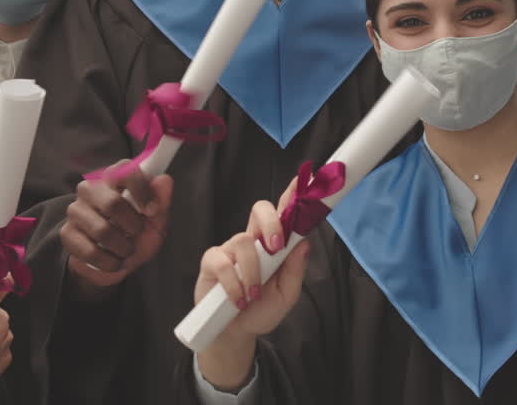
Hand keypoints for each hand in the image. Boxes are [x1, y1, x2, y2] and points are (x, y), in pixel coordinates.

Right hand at [61, 165, 173, 296]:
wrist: (114, 262)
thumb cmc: (136, 235)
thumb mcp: (156, 220)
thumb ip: (161, 200)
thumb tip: (164, 180)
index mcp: (114, 178)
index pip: (124, 171)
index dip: (141, 191)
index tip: (151, 210)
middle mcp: (91, 188)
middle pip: (112, 203)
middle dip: (132, 225)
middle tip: (136, 233)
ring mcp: (76, 210)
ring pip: (102, 230)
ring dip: (122, 247)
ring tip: (126, 249)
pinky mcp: (66, 233)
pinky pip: (90, 251)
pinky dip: (109, 262)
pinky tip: (113, 261)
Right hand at [193, 201, 310, 390]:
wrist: (235, 333)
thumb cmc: (261, 310)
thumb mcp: (286, 295)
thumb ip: (294, 270)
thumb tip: (304, 243)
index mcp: (273, 243)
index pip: (283, 213)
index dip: (291, 195)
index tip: (302, 183)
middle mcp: (252, 240)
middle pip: (260, 209)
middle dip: (271, 222)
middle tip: (277, 247)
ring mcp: (230, 249)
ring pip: (244, 242)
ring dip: (253, 272)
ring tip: (253, 295)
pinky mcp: (212, 262)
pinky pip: (224, 263)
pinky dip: (234, 284)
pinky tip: (238, 300)